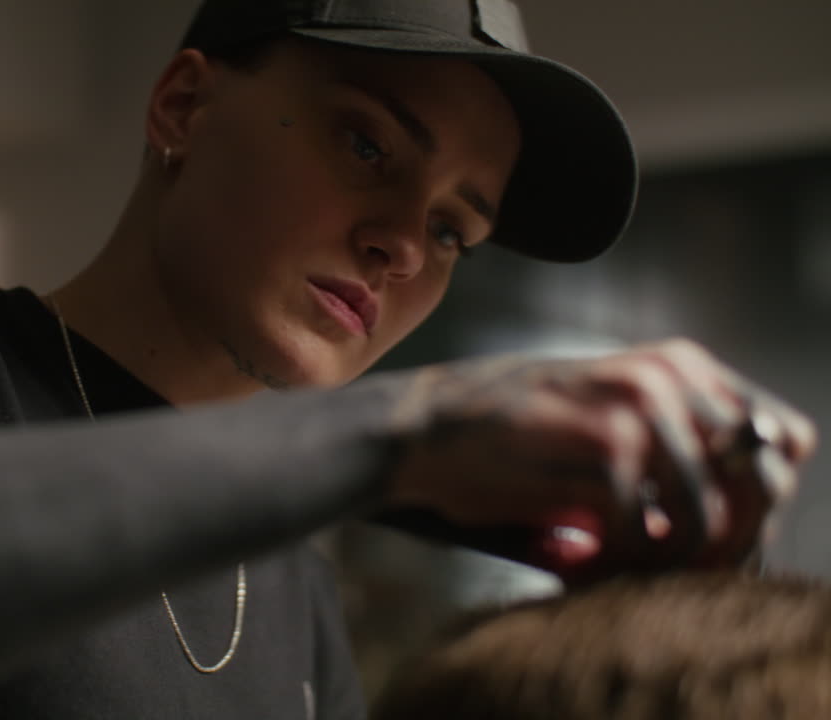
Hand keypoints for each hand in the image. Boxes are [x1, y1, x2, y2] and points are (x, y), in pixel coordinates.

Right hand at [384, 339, 816, 584]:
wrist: (426, 429)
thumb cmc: (514, 436)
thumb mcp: (607, 423)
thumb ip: (676, 452)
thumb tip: (750, 526)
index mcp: (681, 367)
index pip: (785, 442)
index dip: (760, 501)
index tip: (711, 539)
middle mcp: (671, 377)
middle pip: (762, 486)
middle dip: (721, 545)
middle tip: (661, 566)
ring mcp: (640, 408)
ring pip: (709, 521)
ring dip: (662, 563)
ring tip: (608, 563)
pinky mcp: (603, 448)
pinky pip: (647, 534)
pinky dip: (616, 564)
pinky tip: (576, 558)